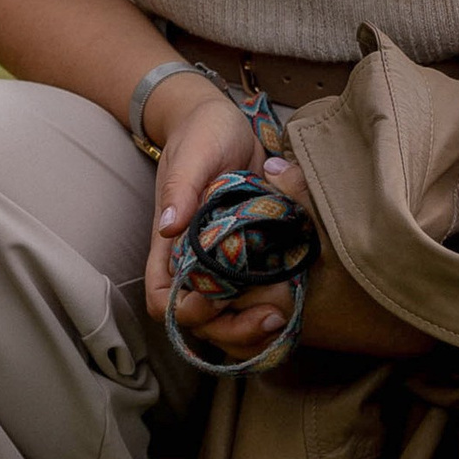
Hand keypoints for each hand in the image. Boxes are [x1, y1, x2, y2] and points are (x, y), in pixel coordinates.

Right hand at [140, 79, 296, 355]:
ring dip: (255, 333)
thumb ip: (181, 188)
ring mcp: (226, 270)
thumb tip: (168, 227)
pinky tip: (294, 306)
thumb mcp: (193, 154)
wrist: (230, 126)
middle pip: (202, 324)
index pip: (164, 299)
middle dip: (233, 331)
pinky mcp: (255, 264)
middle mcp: (197, 266)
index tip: (214, 299)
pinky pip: (258, 304)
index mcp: (172, 247)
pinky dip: (273, 316)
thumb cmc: (203, 135)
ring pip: (231, 324)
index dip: (185, 311)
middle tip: (270, 316)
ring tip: (285, 316)